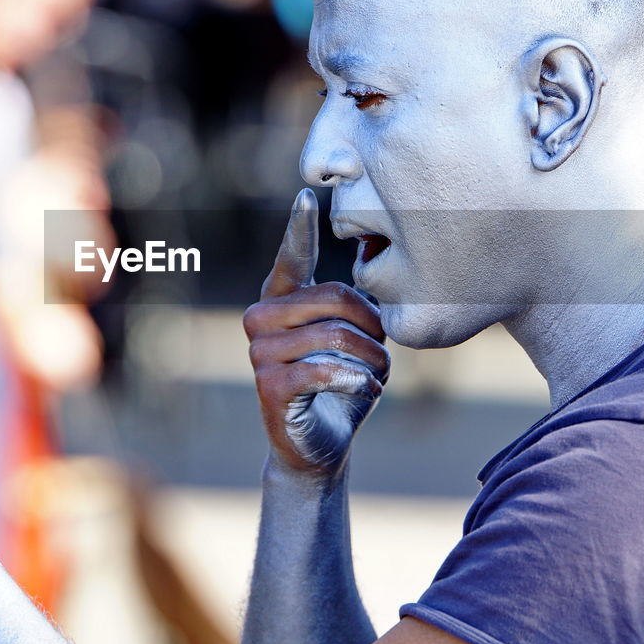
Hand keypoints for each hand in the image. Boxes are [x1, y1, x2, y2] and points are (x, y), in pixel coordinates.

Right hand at [243, 190, 388, 477]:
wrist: (320, 448)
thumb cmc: (339, 386)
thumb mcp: (352, 340)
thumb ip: (355, 309)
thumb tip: (374, 274)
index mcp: (281, 300)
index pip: (292, 257)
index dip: (299, 227)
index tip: (308, 195)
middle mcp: (261, 319)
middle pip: (331, 296)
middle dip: (371, 322)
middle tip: (384, 347)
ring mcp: (260, 353)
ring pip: (333, 335)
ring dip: (371, 358)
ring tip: (378, 374)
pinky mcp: (270, 387)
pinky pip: (322, 369)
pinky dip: (356, 380)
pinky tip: (366, 390)